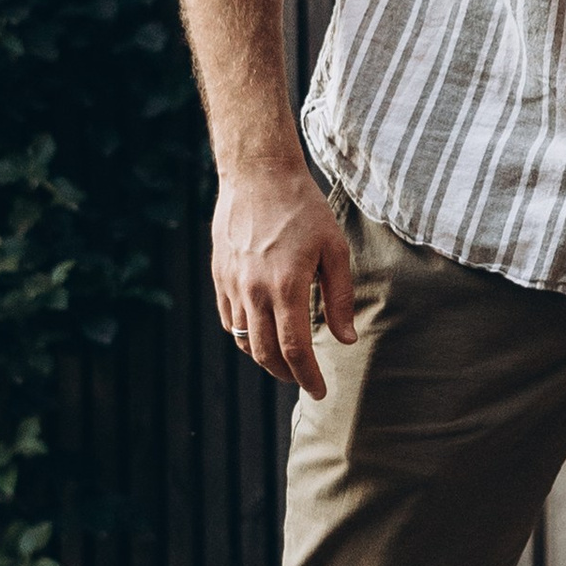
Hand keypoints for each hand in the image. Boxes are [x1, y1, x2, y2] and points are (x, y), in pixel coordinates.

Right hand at [211, 161, 357, 396]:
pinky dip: (244, 336)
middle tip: (305, 381)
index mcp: (286, 287)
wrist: (257, 175)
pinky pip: (228, 320)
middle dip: (287, 375)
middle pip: (265, 353)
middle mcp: (254, 291)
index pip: (295, 350)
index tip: (320, 391)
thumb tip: (346, 339)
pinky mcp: (219, 276)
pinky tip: (262, 334)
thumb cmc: (303, 209)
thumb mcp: (334, 250)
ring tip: (286, 360)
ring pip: (243, 340)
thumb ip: (339, 298)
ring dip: (264, 358)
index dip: (308, 377)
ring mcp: (232, 284)